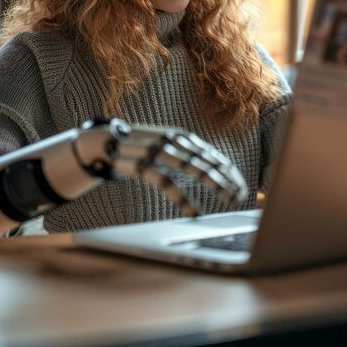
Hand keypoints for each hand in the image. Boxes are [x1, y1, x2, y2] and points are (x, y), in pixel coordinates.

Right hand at [110, 123, 247, 215]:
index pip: (209, 153)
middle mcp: (169, 140)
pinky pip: (165, 182)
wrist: (105, 142)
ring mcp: (155, 151)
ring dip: (212, 182)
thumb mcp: (165, 145)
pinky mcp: (140, 165)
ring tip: (228, 197)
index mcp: (178, 136)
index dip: (227, 170)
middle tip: (240, 195)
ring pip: (189, 166)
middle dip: (225, 178)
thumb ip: (186, 153)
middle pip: (203, 159)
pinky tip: (195, 211)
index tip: (241, 186)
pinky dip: (182, 197)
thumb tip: (215, 167)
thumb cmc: (141, 147)